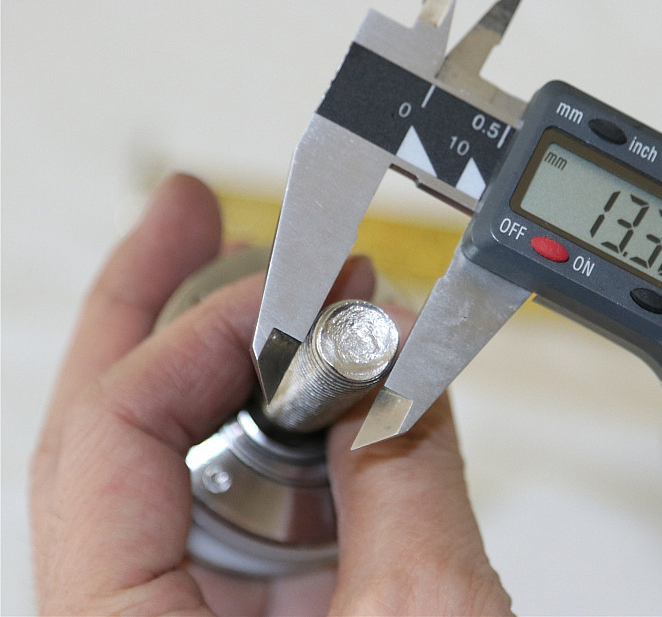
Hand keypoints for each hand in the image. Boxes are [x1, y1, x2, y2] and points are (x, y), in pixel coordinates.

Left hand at [30, 174, 511, 614]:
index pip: (110, 433)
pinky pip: (234, 505)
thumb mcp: (420, 615)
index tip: (291, 288)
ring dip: (227, 366)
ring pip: (173, 464)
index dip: (197, 330)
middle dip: (159, 306)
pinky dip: (273, 434)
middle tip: (189, 216)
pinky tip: (307, 384)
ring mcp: (180, 616)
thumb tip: (402, 354)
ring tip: (278, 292)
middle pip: (113, 431)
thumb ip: (408, 475)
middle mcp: (132, 616)